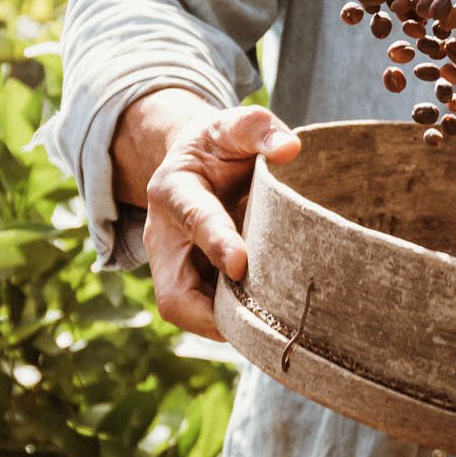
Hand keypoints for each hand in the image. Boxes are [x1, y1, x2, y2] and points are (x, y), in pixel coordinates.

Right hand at [141, 105, 301, 337]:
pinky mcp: (192, 284)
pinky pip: (206, 315)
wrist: (198, 162)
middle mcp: (165, 238)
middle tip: (261, 322)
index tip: (241, 264)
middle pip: (174, 293)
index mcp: (174, 190)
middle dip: (211, 313)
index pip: (193, 218)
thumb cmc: (220, 145)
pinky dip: (236, 324)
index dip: (215, 242)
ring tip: (273, 330)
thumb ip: (258, 129)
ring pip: (189, 312)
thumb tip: (290, 149)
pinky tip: (272, 327)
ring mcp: (175, 267)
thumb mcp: (233, 126)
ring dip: (228, 324)